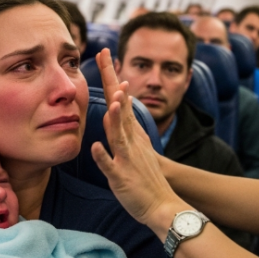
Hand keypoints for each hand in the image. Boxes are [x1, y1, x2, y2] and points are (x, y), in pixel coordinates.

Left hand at [93, 49, 182, 226]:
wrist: (163, 203)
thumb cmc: (146, 177)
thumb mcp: (135, 148)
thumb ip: (122, 130)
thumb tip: (110, 113)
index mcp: (132, 134)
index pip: (120, 100)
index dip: (112, 77)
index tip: (104, 54)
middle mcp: (131, 141)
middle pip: (120, 108)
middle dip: (113, 83)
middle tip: (105, 57)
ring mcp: (127, 158)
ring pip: (120, 135)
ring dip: (117, 118)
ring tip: (115, 100)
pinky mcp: (122, 177)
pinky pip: (111, 166)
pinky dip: (104, 157)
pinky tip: (95, 147)